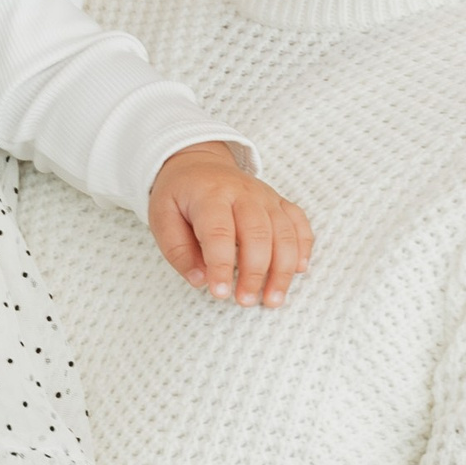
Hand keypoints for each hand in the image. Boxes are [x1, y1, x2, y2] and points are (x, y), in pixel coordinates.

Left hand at [147, 143, 311, 307]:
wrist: (199, 163)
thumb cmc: (179, 195)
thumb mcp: (161, 218)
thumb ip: (177, 250)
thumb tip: (200, 280)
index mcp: (210, 196)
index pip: (219, 233)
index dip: (221, 266)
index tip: (220, 293)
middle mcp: (243, 194)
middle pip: (258, 234)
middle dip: (254, 272)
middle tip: (245, 301)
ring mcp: (265, 197)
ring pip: (284, 232)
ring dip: (282, 269)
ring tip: (272, 299)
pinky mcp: (279, 202)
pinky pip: (299, 223)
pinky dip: (303, 247)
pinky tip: (299, 271)